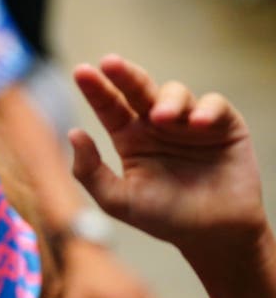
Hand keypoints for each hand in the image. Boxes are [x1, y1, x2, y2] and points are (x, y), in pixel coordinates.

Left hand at [69, 55, 266, 253]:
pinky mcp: (223, 125)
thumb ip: (91, 172)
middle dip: (124, 74)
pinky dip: (206, 109)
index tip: (81, 72)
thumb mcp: (118, 200)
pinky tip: (197, 123)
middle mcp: (157, 125)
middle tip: (110, 63)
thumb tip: (73, 133)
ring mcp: (189, 122)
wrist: (212, 234)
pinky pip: (214, 105)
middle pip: (138, 90)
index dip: (96, 89)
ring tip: (161, 117)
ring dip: (167, 100)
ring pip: (175, 93)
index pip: (110, 107)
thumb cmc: (163, 218)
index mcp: (129, 138)